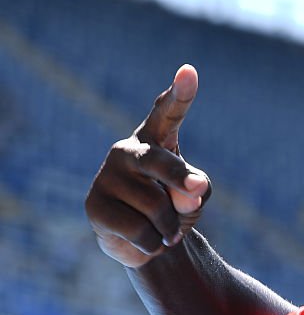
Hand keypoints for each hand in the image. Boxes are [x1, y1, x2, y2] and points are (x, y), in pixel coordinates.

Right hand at [85, 64, 210, 267]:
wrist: (148, 243)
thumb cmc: (175, 208)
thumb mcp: (195, 196)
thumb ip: (197, 188)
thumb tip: (191, 191)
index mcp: (155, 140)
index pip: (167, 114)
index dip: (179, 94)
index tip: (189, 71)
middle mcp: (127, 152)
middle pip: (157, 161)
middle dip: (180, 179)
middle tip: (198, 191)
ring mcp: (106, 177)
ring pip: (154, 205)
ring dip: (172, 227)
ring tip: (167, 230)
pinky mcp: (94, 206)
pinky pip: (139, 230)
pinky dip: (155, 243)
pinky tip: (148, 241)